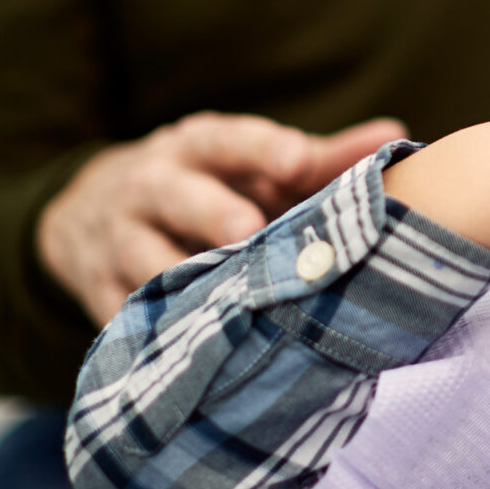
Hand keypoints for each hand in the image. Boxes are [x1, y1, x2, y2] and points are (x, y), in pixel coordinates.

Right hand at [39, 112, 406, 324]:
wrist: (94, 210)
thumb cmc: (208, 183)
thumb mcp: (250, 162)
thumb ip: (318, 156)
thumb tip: (395, 135)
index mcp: (196, 146)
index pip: (227, 140)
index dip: (261, 148)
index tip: (296, 159)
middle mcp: (150, 185)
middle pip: (176, 195)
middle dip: (211, 212)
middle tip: (249, 231)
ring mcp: (117, 238)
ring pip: (144, 258)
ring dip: (181, 278)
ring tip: (225, 302)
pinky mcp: (96, 289)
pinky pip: (125, 314)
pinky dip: (154, 333)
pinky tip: (190, 352)